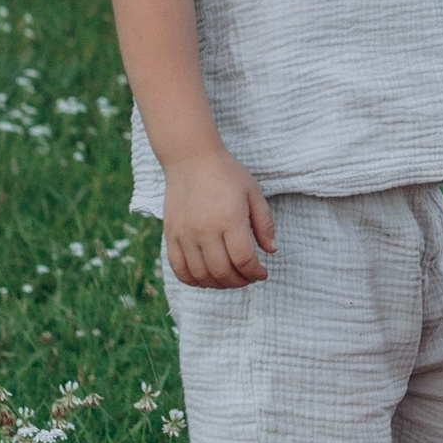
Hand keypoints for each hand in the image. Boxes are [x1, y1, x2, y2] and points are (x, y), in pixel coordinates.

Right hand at [161, 148, 274, 288]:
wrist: (190, 158)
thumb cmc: (226, 174)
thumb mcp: (253, 193)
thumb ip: (264, 224)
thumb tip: (271, 251)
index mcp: (230, 219)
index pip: (244, 260)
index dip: (256, 273)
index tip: (262, 273)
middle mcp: (205, 230)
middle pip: (223, 272)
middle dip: (240, 281)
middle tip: (248, 277)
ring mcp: (185, 234)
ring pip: (201, 275)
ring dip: (219, 284)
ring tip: (230, 278)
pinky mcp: (170, 235)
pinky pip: (179, 268)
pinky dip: (193, 280)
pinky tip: (206, 278)